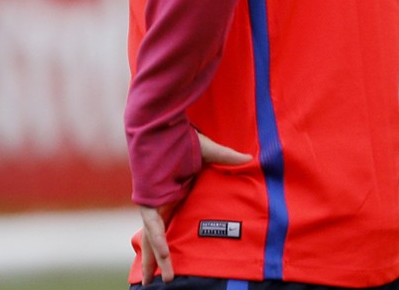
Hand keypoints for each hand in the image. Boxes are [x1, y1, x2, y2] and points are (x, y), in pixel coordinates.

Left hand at [137, 132, 251, 282]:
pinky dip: (159, 239)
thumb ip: (228, 158)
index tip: (172, 261)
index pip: (170, 226)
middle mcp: (161, 202)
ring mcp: (153, 202)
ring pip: (153, 238)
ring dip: (159, 259)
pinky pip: (153, 224)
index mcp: (173, 195)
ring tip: (165, 281)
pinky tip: (164, 255)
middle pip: (157, 239)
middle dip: (158, 262)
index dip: (169, 244)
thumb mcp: (209, 153)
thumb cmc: (180, 137)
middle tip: (160, 283)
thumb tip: (250, 159)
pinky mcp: (148, 198)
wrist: (160, 125)